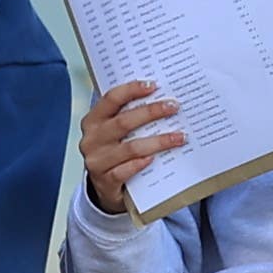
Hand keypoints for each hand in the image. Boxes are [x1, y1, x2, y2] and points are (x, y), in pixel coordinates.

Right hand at [78, 80, 181, 215]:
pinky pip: (124, 171)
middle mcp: (92, 139)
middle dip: (151, 112)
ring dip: (158, 141)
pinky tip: (155, 159)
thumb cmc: (116, 152)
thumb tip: (162, 98)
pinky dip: (140, 164)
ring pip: (130, 147)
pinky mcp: (105, 180)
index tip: (154, 85)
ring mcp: (97, 161)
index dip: (131, 90)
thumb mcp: (117, 133)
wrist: (106, 187)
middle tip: (174, 107)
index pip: (110, 99)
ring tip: (180, 137)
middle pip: (123, 122)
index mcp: (93, 121)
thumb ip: (130, 116)